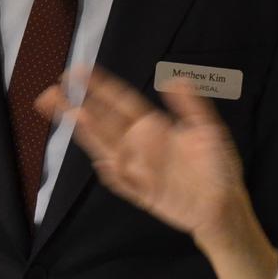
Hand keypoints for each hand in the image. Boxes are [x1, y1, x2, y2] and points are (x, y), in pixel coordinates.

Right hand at [40, 67, 250, 245]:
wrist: (226, 206)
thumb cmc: (217, 166)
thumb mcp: (208, 130)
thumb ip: (191, 105)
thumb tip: (175, 79)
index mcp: (153, 126)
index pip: (120, 102)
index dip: (100, 87)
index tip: (77, 72)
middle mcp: (140, 145)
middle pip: (103, 122)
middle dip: (78, 106)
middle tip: (52, 92)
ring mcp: (139, 169)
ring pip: (106, 148)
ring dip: (88, 134)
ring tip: (70, 114)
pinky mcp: (143, 193)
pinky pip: (123, 182)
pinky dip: (113, 174)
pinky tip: (100, 162)